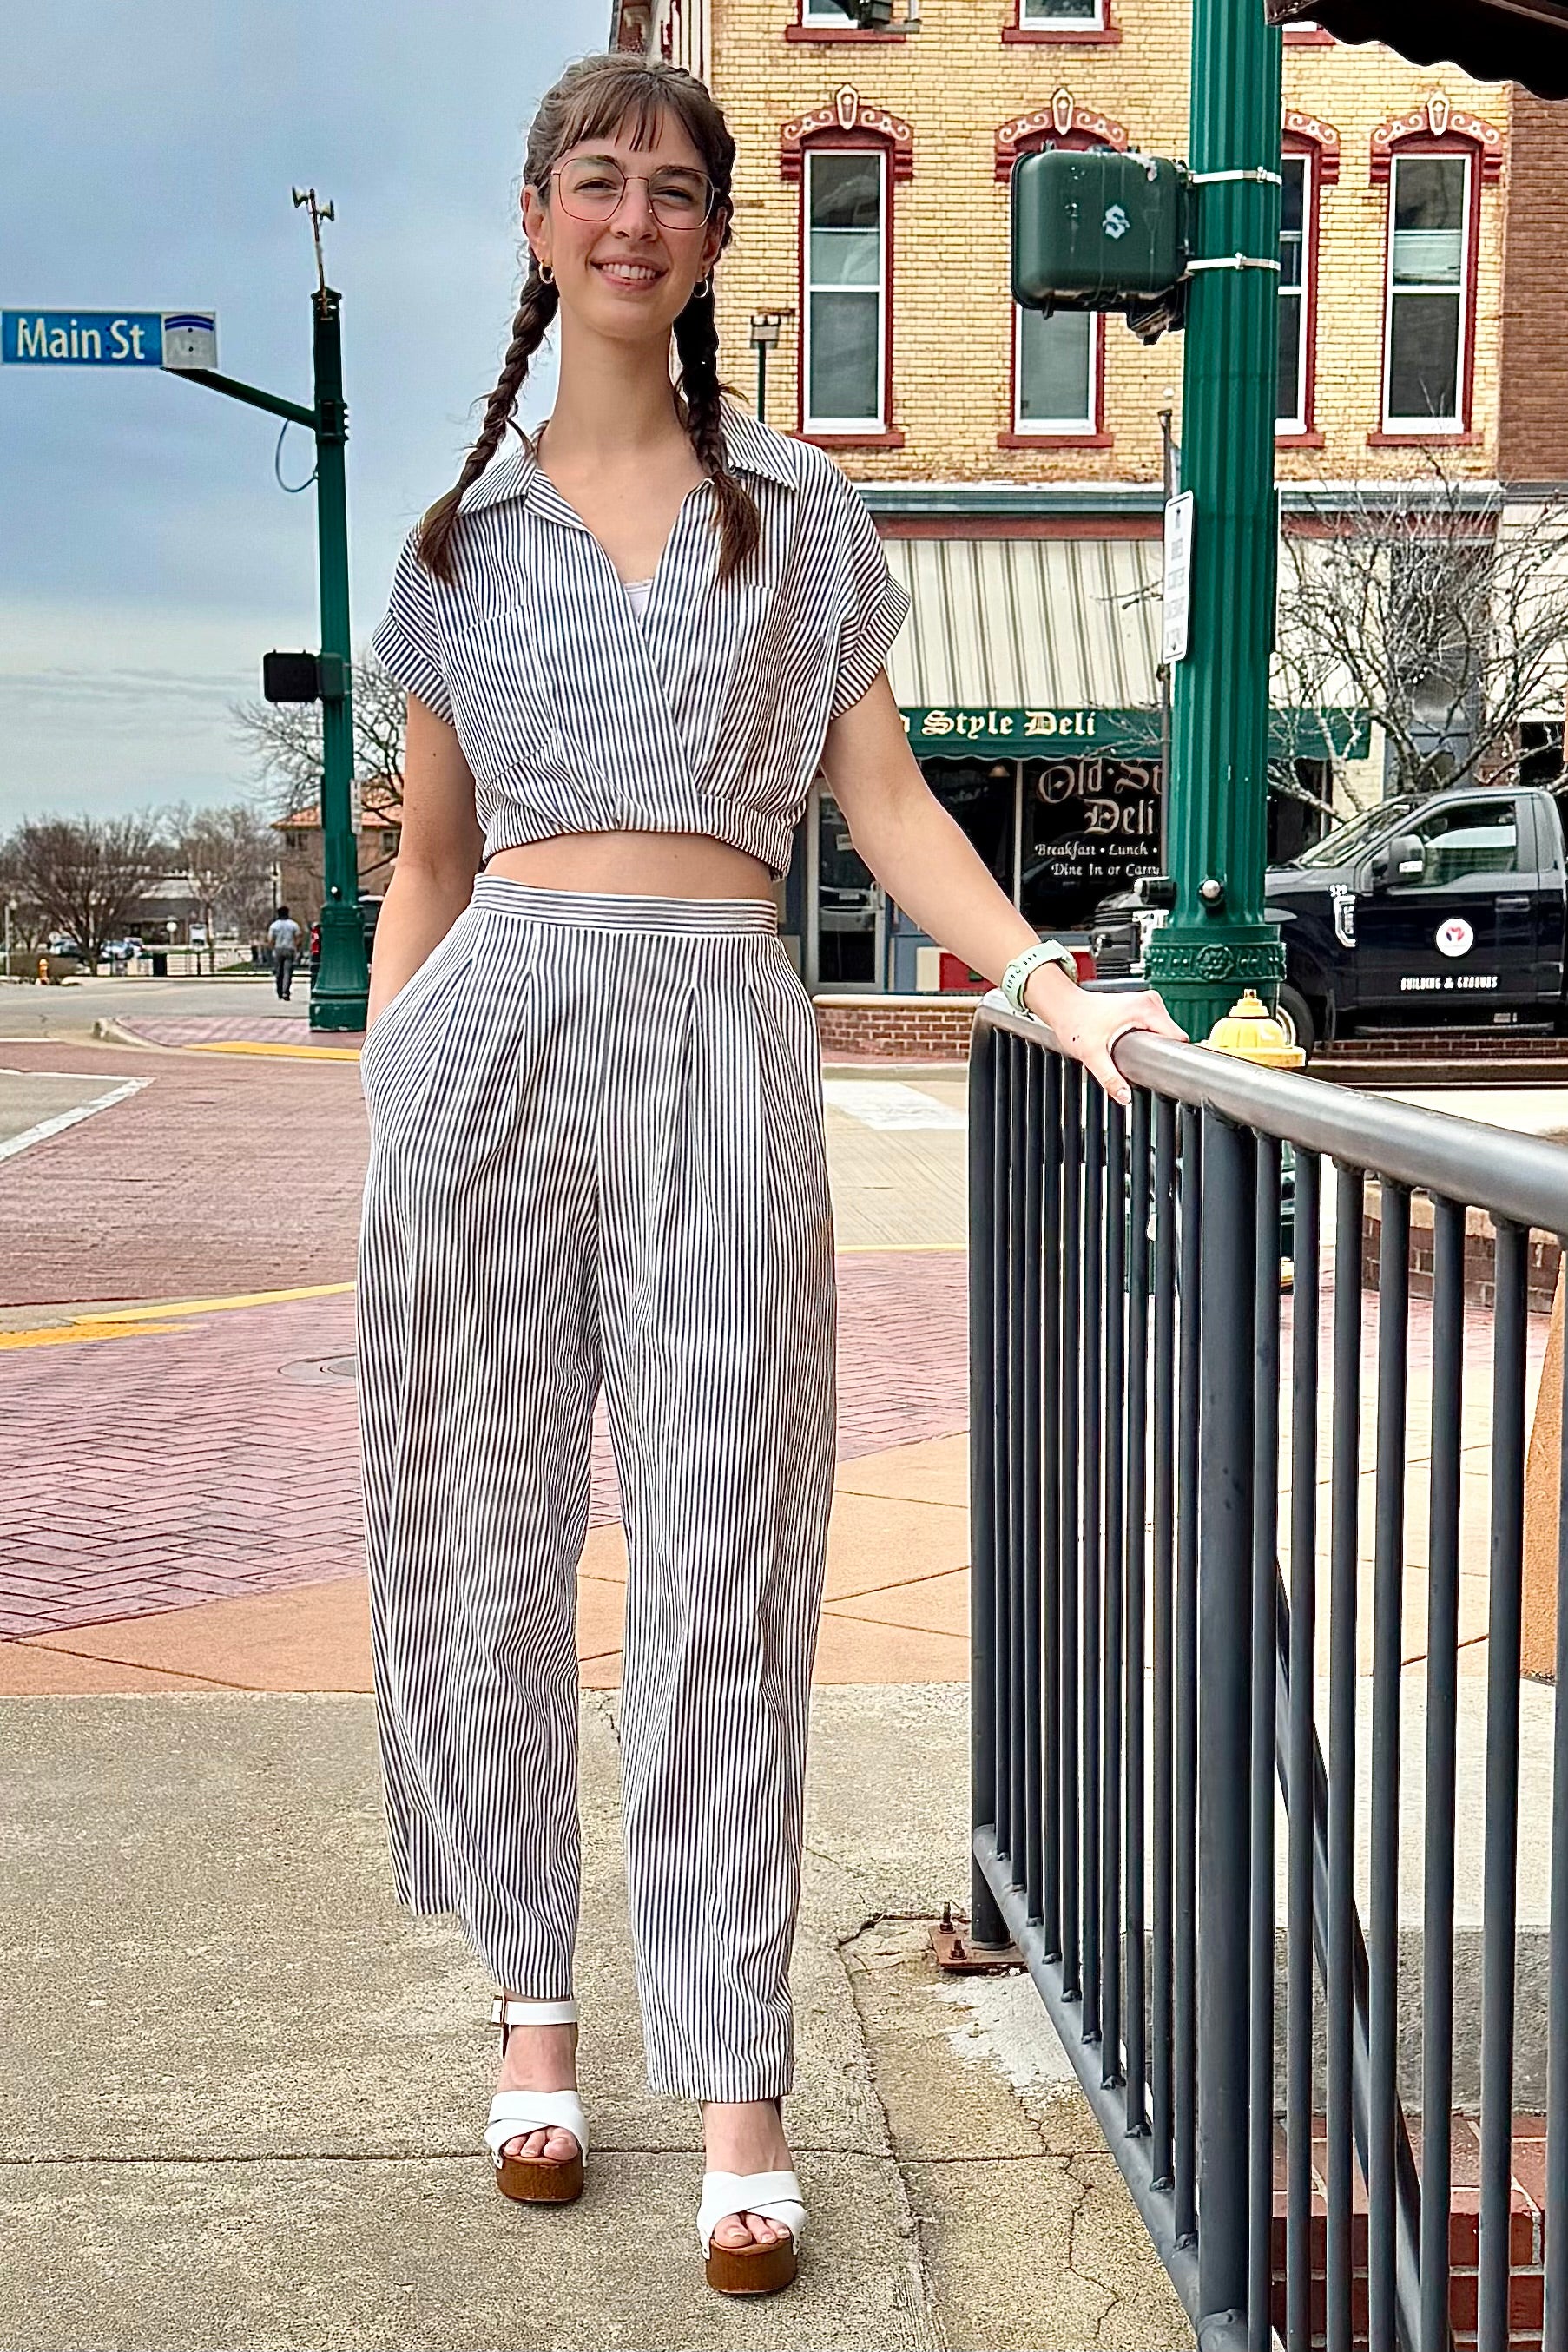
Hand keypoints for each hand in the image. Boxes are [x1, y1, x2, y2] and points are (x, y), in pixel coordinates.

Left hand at [1021, 973, 1186, 1107]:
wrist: (1063, 1006)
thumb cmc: (1075, 1022)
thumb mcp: (1092, 1054)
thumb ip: (1110, 1077)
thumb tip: (1125, 1097)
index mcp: (1146, 1008)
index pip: (1177, 1037)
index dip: (1173, 1056)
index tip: (1163, 1069)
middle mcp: (1150, 1002)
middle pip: (1172, 1036)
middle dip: (1160, 1053)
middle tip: (1140, 1064)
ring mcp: (1147, 1003)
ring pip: (1164, 1032)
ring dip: (1154, 1046)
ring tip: (1133, 1054)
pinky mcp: (1141, 1007)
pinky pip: (1156, 1027)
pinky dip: (1149, 1039)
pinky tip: (1134, 1046)